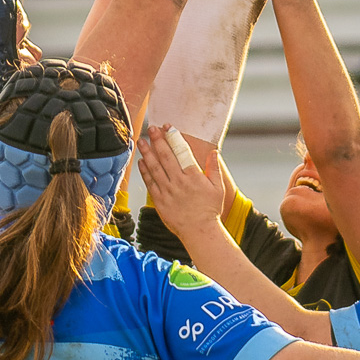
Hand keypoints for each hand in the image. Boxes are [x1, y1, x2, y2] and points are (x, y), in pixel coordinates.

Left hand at [136, 125, 224, 239]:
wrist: (200, 232)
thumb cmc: (210, 210)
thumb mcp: (218, 188)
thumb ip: (214, 168)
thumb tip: (214, 152)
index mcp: (194, 176)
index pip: (182, 152)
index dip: (174, 138)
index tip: (168, 127)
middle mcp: (179, 182)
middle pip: (166, 157)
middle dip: (158, 141)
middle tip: (152, 129)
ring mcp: (168, 192)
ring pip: (155, 168)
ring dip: (147, 153)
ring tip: (142, 141)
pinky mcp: (160, 202)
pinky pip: (150, 184)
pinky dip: (145, 172)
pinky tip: (141, 162)